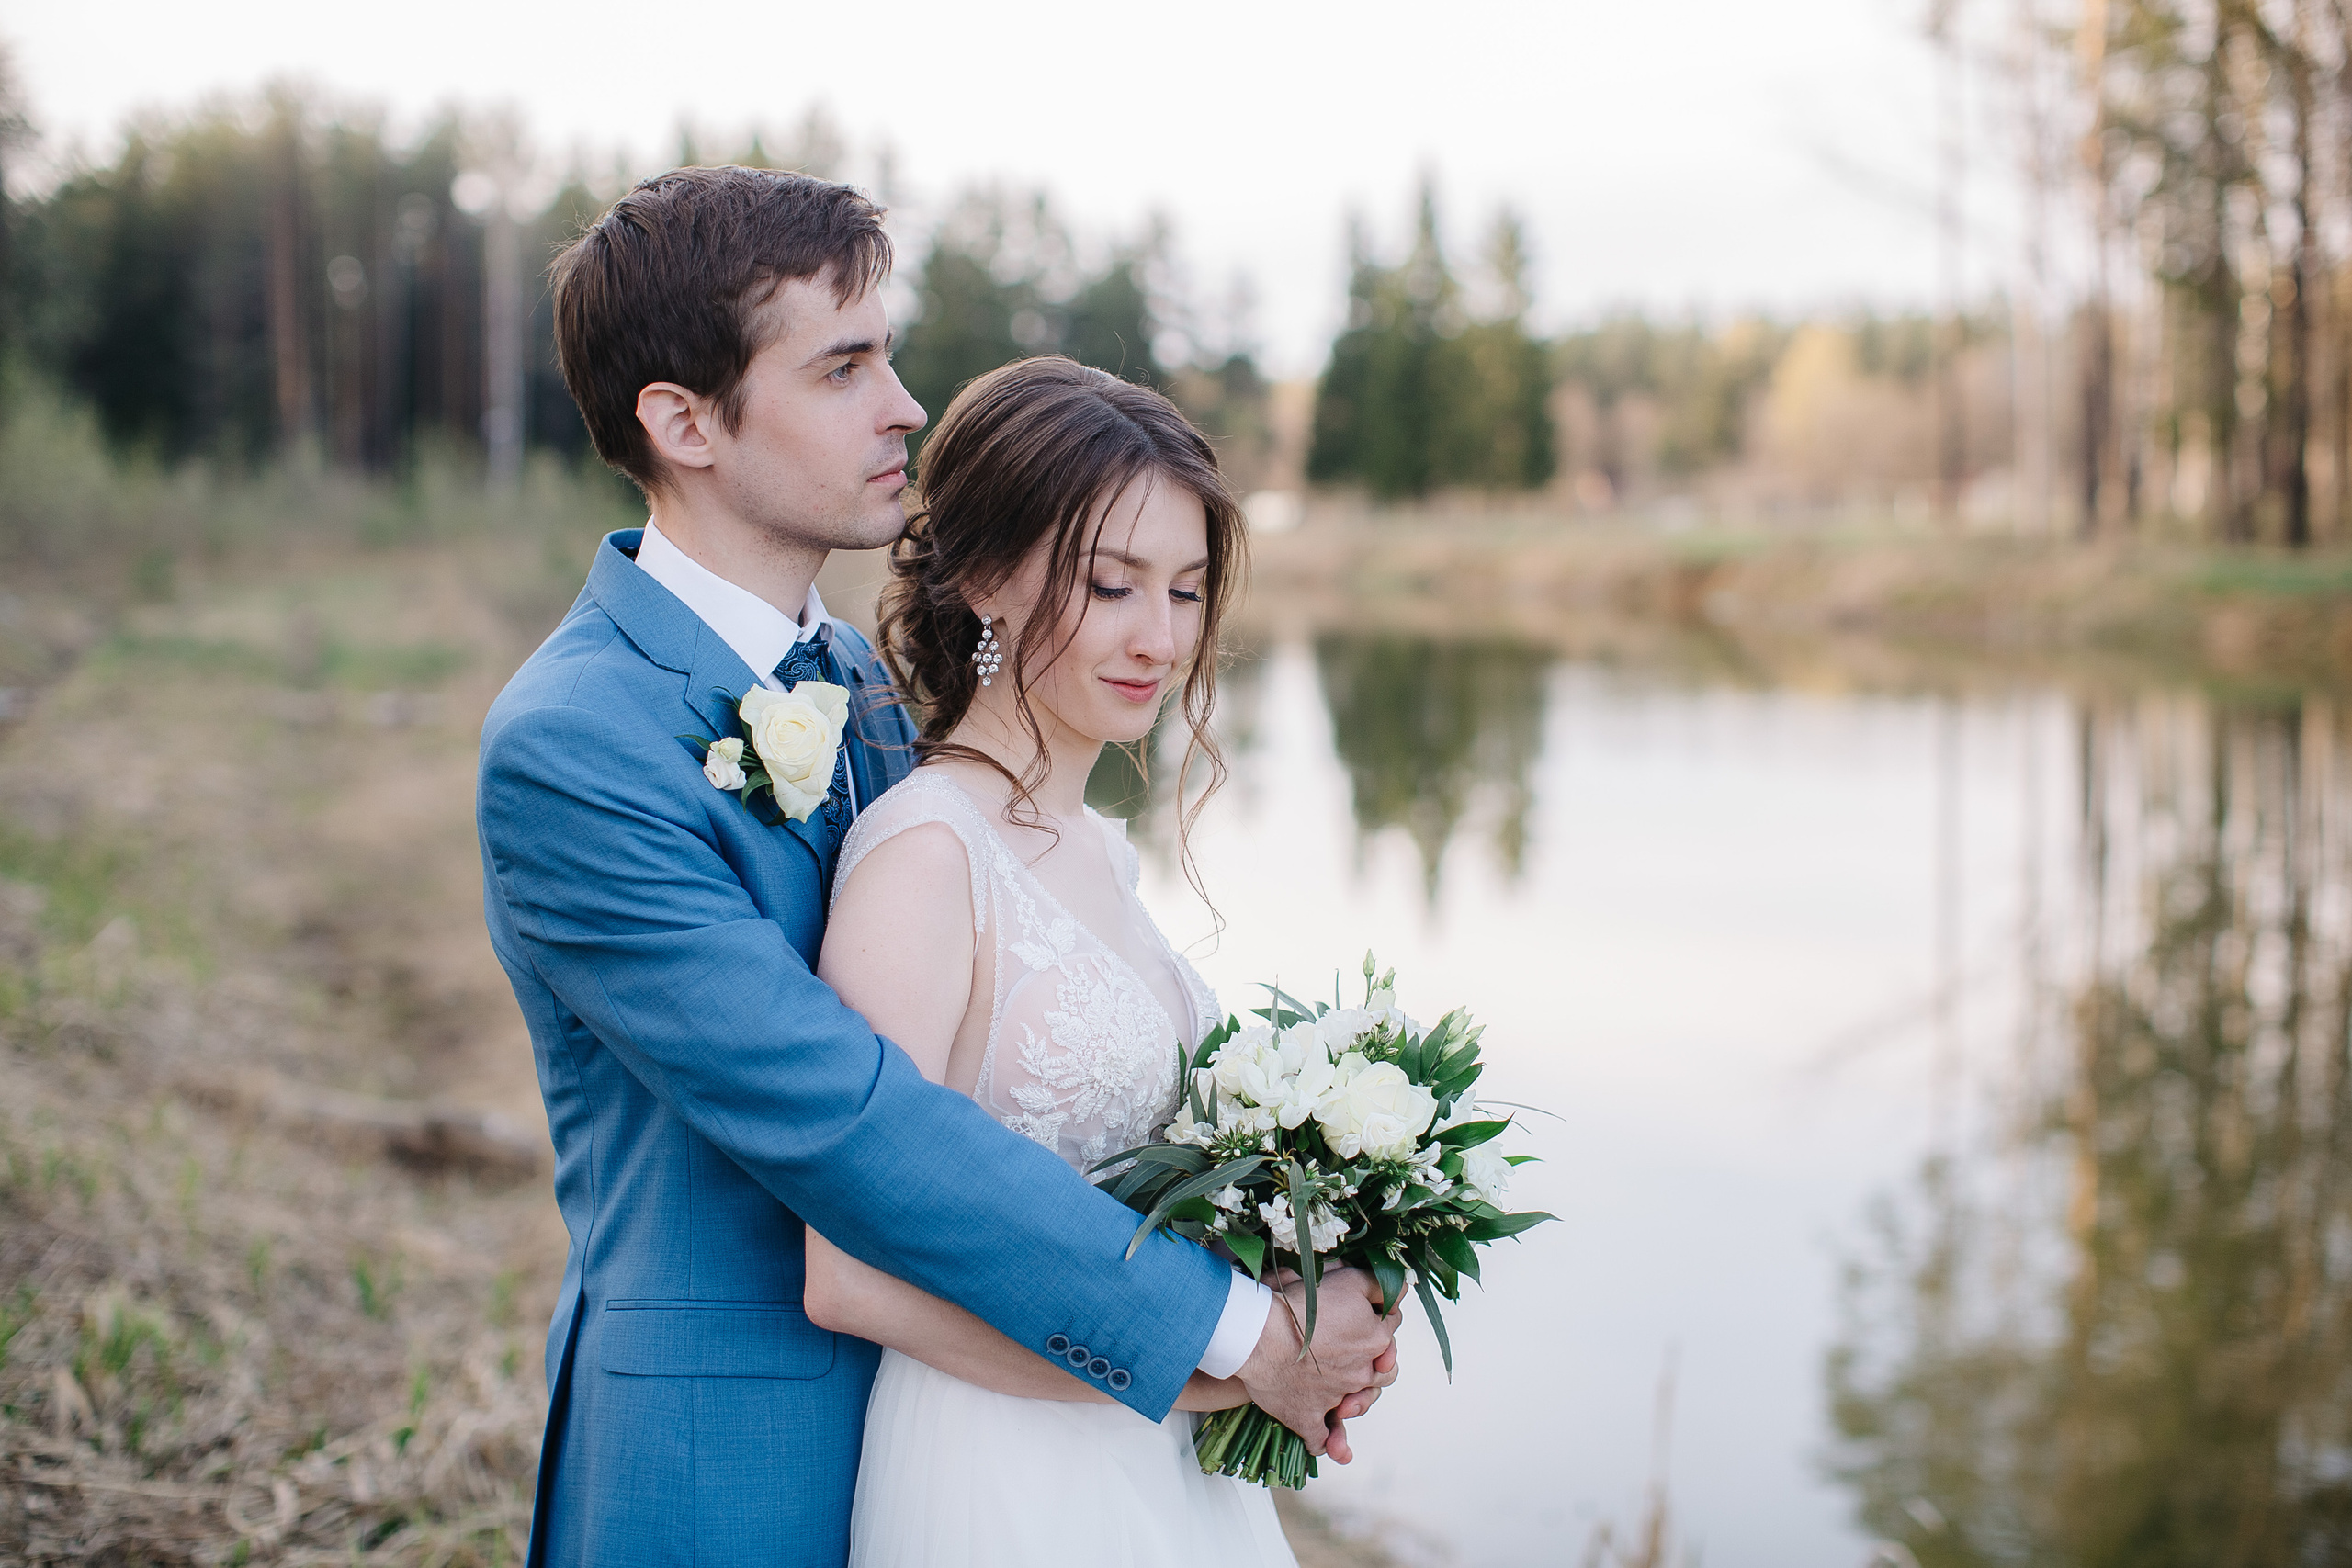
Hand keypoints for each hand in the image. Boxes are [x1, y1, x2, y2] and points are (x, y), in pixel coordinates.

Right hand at [1235, 1267, 1401, 1457]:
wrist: (1259, 1333)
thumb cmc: (1299, 1304)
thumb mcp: (1347, 1279)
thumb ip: (1377, 1283)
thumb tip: (1398, 1289)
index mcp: (1375, 1340)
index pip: (1390, 1335)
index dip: (1378, 1327)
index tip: (1364, 1322)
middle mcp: (1361, 1372)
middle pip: (1382, 1375)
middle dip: (1375, 1368)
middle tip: (1358, 1359)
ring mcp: (1335, 1398)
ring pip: (1356, 1406)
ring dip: (1355, 1404)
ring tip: (1347, 1403)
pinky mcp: (1307, 1417)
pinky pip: (1321, 1438)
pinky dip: (1329, 1444)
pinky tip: (1331, 1447)